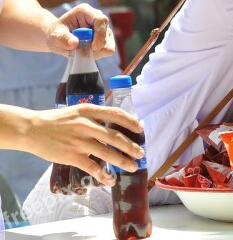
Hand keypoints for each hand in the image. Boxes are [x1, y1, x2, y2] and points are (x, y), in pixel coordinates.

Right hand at [22, 104, 144, 186]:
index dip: (131, 121)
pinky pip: (92, 167)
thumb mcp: (78, 111)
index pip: (116, 114)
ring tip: (132, 166)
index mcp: (89, 111)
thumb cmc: (57, 120)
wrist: (32, 129)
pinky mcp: (71, 156)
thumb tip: (115, 125)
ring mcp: (79, 141)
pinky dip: (103, 175)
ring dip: (122, 161)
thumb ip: (95, 116)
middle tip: (141, 153)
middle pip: (115, 137)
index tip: (141, 128)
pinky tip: (111, 180)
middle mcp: (86, 125)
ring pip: (107, 153)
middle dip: (131, 146)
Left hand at [46, 3, 115, 57]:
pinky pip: (109, 50)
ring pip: (109, 44)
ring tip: (82, 50)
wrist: (59, 38)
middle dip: (96, 46)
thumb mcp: (55, 36)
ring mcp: (104, 28)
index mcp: (85, 11)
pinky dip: (98, 54)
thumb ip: (63, 38)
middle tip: (81, 50)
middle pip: (106, 33)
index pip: (100, 20)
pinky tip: (88, 51)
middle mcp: (97, 17)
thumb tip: (74, 43)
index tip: (93, 47)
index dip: (100, 34)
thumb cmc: (57, 34)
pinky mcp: (106, 37)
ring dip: (96, 51)